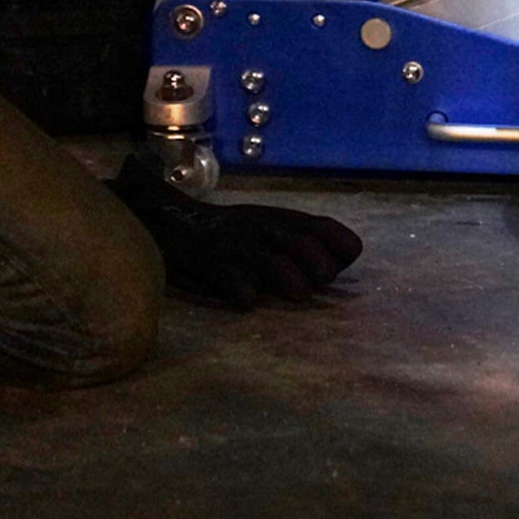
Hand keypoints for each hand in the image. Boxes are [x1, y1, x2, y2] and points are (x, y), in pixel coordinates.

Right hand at [108, 152, 362, 308]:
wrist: (176, 224)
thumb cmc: (234, 233)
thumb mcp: (271, 225)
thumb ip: (305, 242)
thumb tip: (343, 264)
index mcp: (284, 220)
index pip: (328, 230)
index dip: (340, 250)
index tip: (338, 265)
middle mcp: (266, 230)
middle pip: (306, 247)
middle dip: (320, 268)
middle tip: (314, 283)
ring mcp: (240, 248)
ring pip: (275, 263)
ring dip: (292, 281)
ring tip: (297, 294)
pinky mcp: (214, 265)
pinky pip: (235, 283)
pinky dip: (244, 293)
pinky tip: (246, 298)